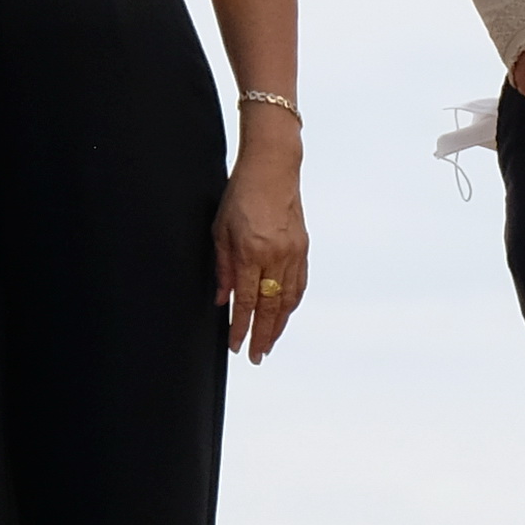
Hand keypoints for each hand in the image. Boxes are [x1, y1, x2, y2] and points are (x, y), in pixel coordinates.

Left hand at [213, 127, 308, 362]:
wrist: (272, 168)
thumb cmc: (242, 194)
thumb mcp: (220, 231)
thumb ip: (222, 268)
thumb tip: (222, 298)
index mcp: (251, 252)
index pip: (246, 301)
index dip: (241, 327)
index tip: (236, 345)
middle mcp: (275, 256)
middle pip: (271, 308)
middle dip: (263, 336)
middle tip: (256, 356)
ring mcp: (293, 253)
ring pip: (288, 300)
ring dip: (279, 325)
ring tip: (270, 342)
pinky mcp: (303, 248)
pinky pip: (299, 284)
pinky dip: (292, 304)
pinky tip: (285, 314)